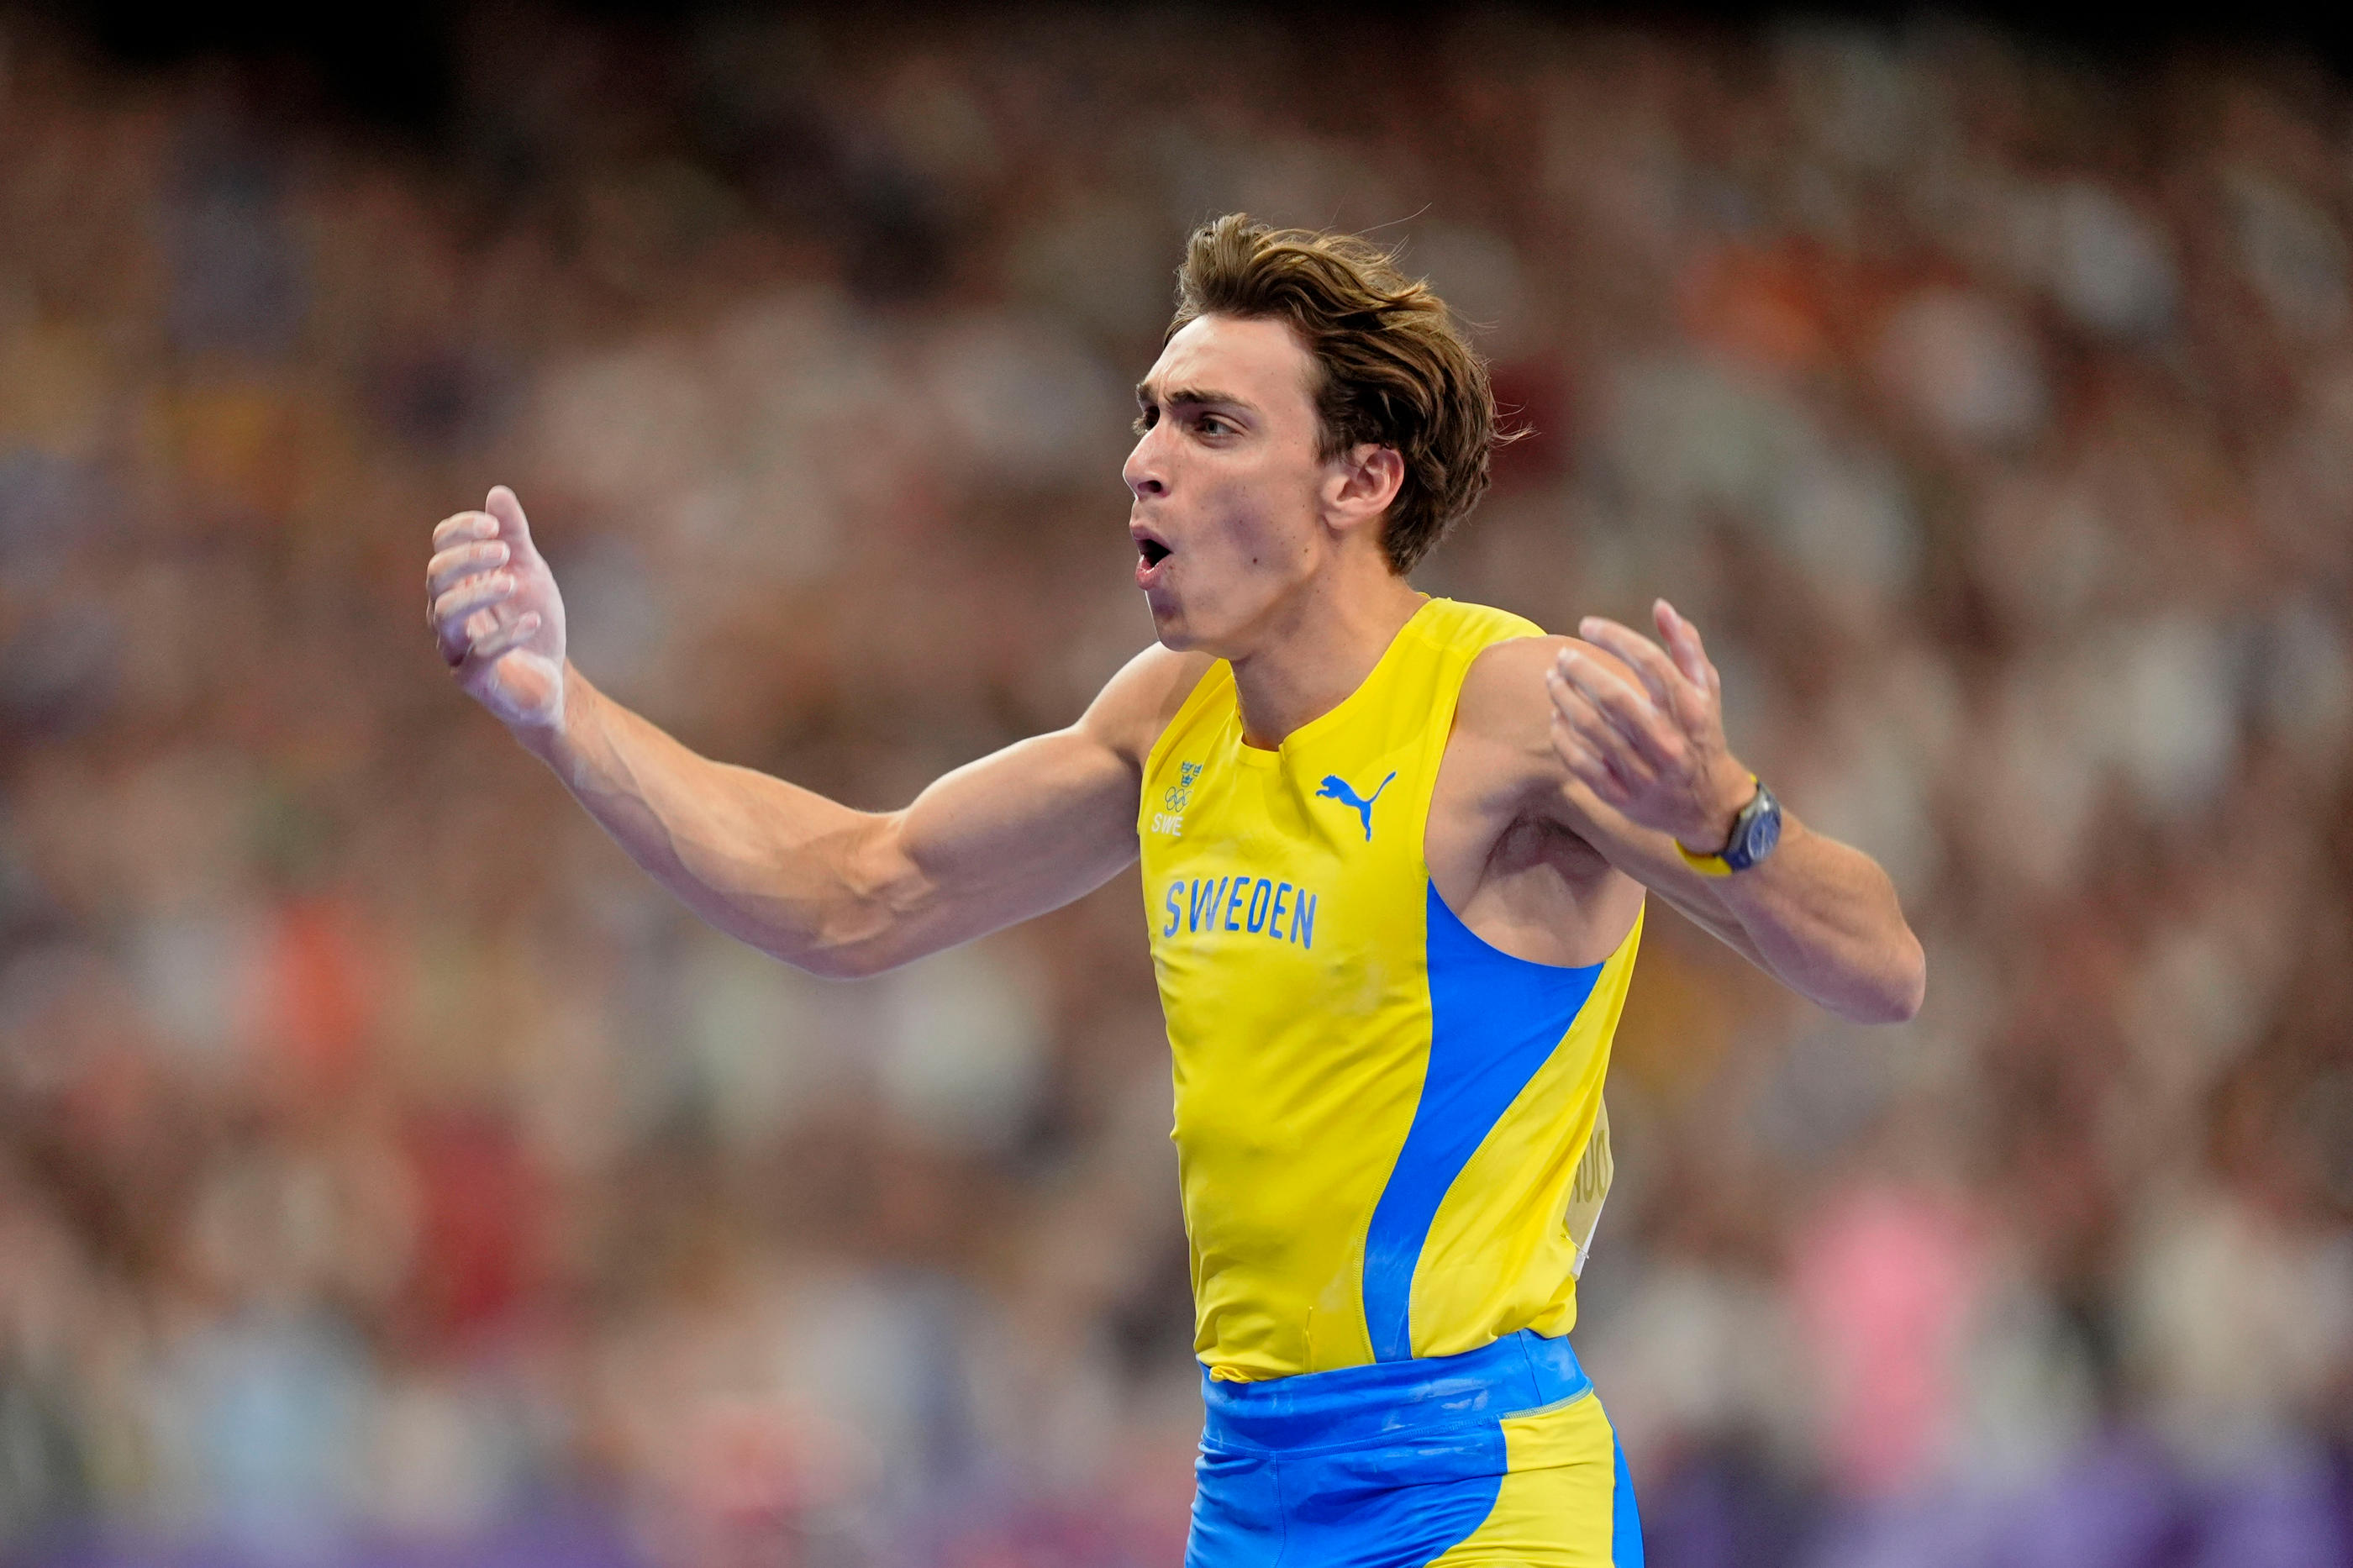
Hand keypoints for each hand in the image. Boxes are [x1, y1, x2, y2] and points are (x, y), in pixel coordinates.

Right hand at [426, 486, 567, 731]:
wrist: (551, 679)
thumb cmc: (531, 621)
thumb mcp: (529, 572)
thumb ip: (513, 536)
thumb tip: (497, 492)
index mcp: (457, 581)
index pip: (442, 545)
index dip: (462, 530)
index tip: (494, 526)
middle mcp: (446, 612)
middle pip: (436, 575)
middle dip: (467, 557)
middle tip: (503, 551)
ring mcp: (455, 646)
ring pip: (444, 614)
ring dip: (478, 593)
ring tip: (512, 583)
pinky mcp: (472, 678)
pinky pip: (477, 656)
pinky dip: (506, 636)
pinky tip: (533, 621)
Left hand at [1546, 600, 1753, 852]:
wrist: (1709, 805)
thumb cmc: (1701, 734)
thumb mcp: (1705, 690)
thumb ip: (1686, 647)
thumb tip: (1661, 607)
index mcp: (1690, 710)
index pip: (1649, 662)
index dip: (1614, 637)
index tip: (1588, 625)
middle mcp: (1667, 741)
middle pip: (1613, 697)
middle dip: (1579, 670)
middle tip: (1562, 656)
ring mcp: (1642, 771)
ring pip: (1590, 728)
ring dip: (1563, 698)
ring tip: (1552, 679)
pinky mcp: (1620, 796)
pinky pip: (1579, 762)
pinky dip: (1561, 736)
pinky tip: (1556, 716)